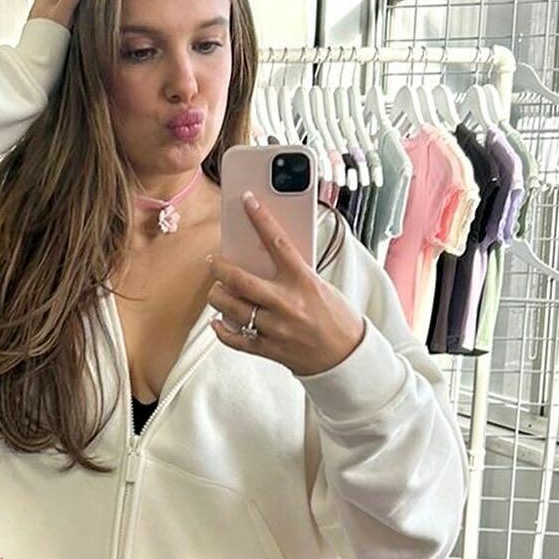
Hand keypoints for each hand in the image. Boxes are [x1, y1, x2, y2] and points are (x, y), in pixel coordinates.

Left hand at [206, 193, 365, 376]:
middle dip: (219, 267)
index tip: (248, 201)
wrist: (346, 356)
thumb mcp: (320, 286)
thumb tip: (265, 257)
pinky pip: (235, 339)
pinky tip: (218, 321)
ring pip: (231, 308)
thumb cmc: (336, 318)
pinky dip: (222, 329)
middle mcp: (287, 304)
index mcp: (304, 282)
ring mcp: (276, 328)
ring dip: (217, 296)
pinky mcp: (269, 349)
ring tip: (217, 290)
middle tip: (212, 261)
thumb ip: (293, 273)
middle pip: (240, 280)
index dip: (260, 219)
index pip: (278, 243)